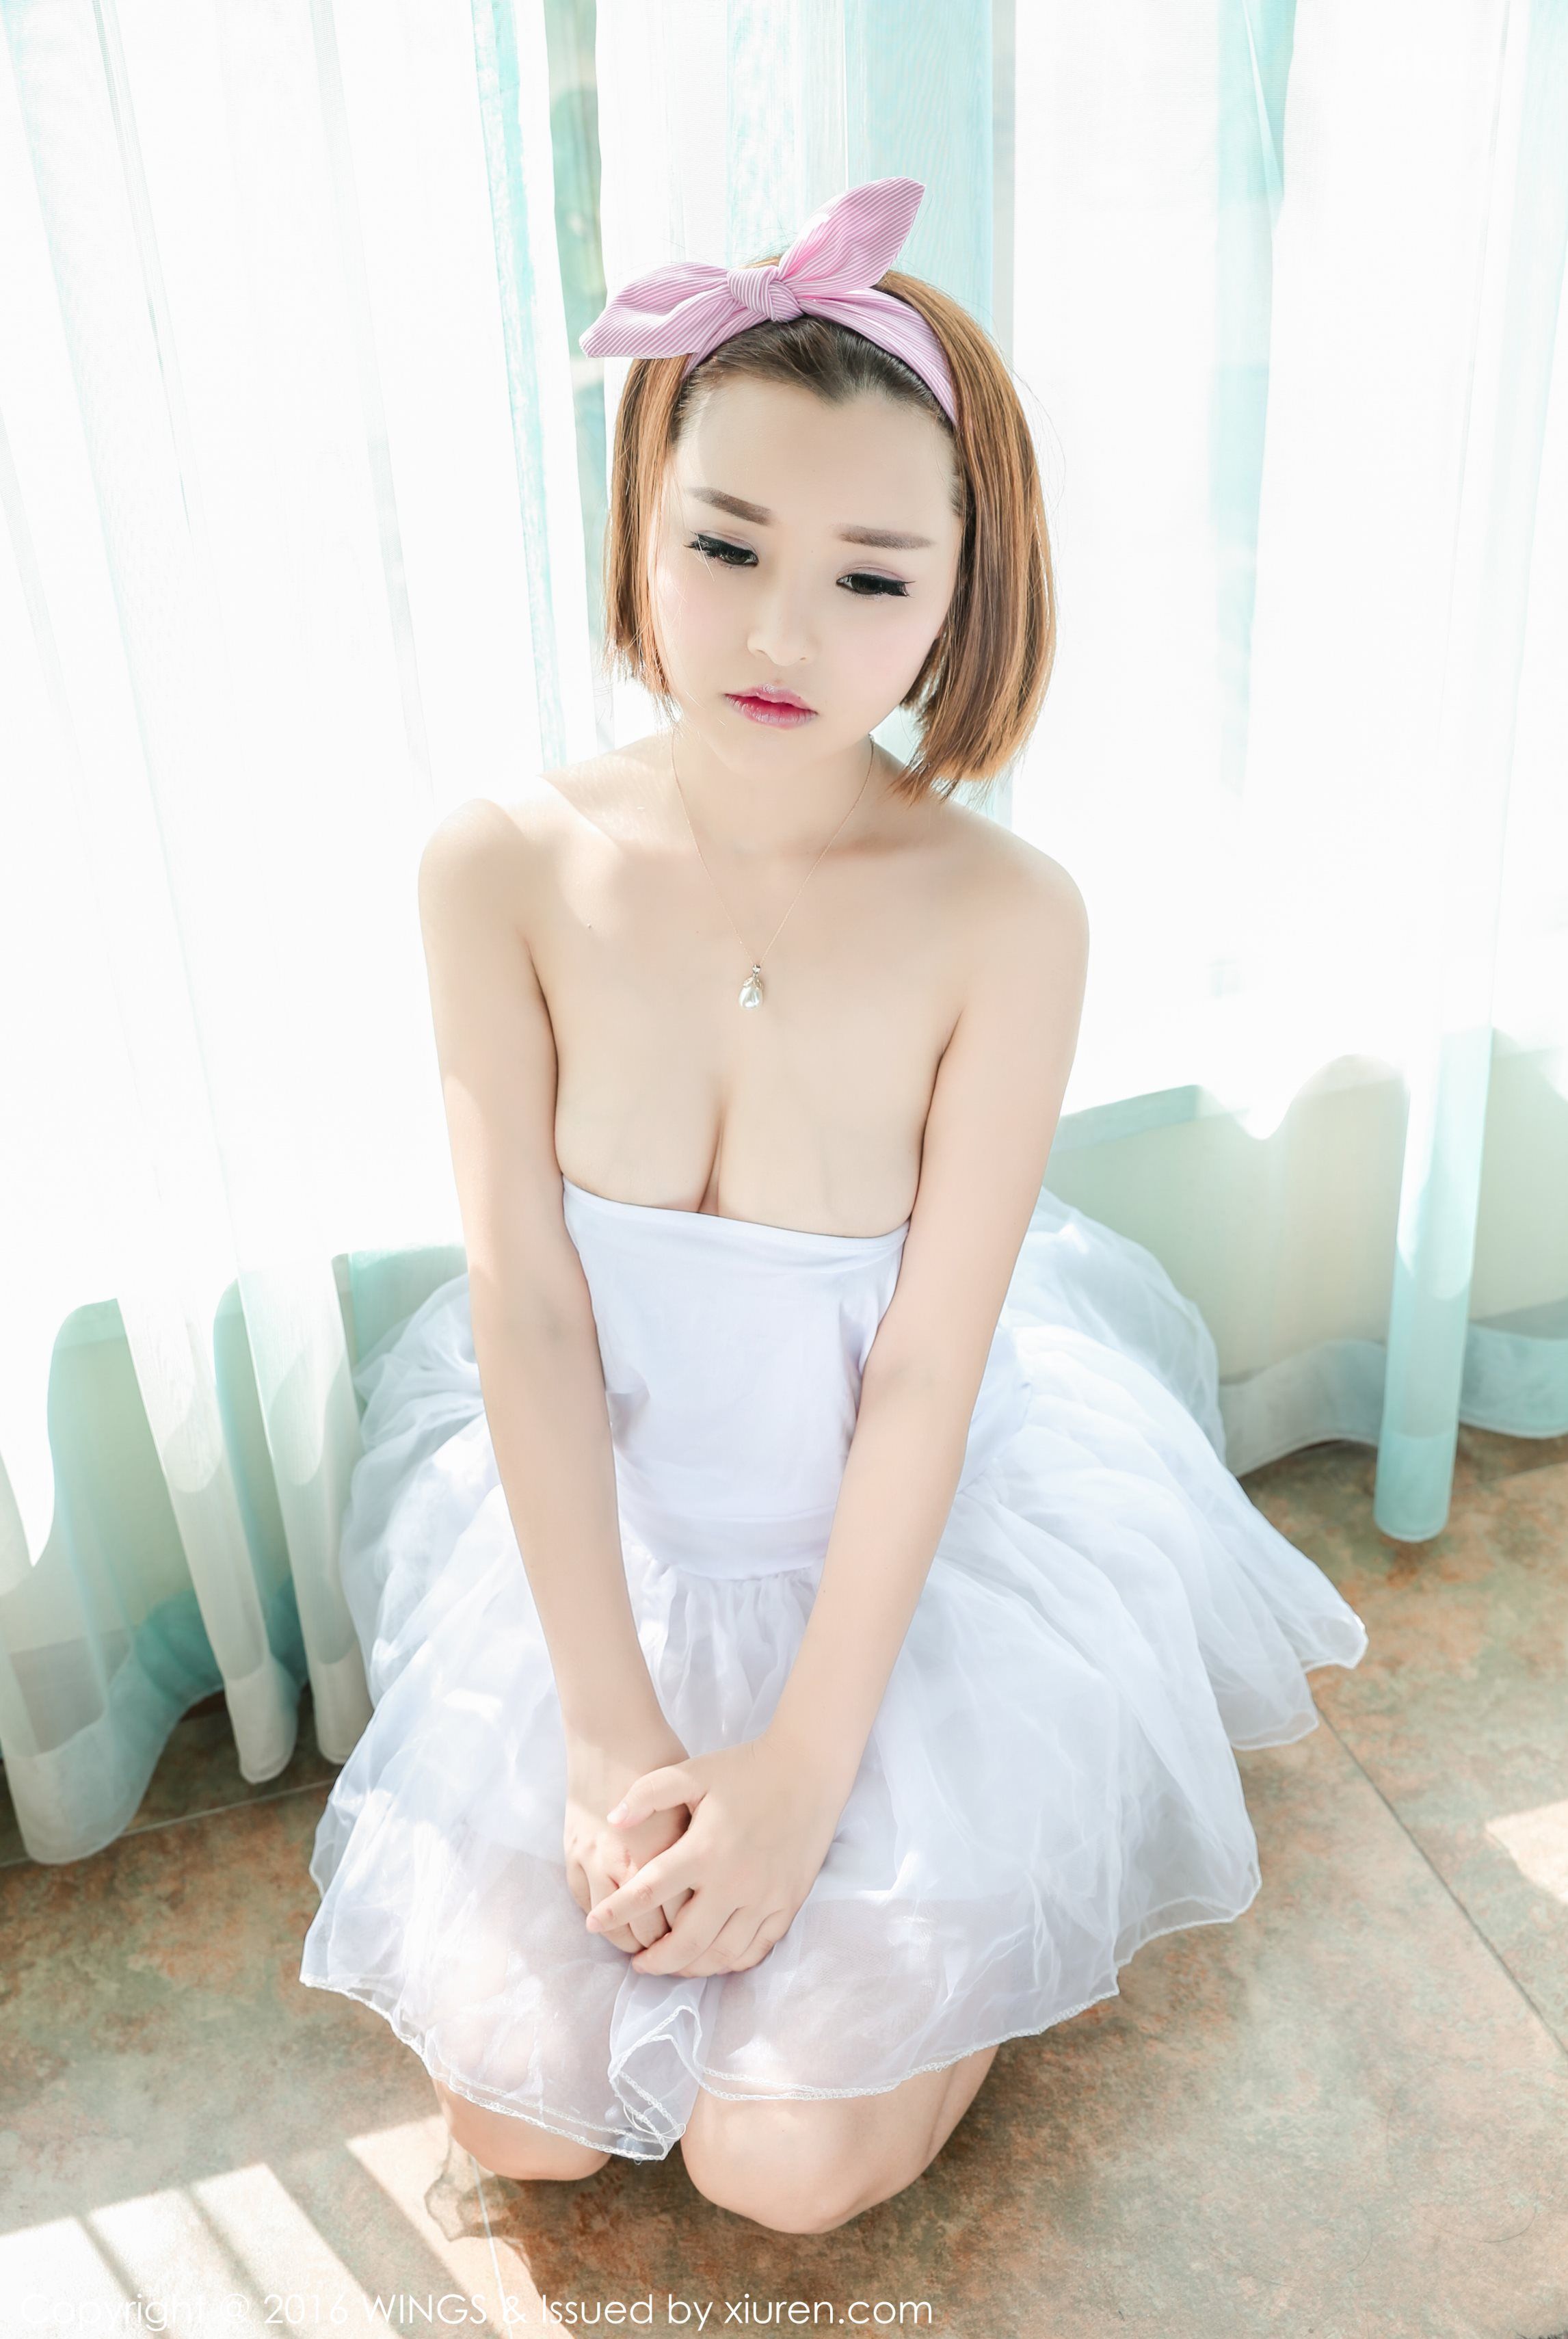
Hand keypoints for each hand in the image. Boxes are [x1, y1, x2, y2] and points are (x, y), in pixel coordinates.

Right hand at [563, 1724, 692, 1956]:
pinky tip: (621, 1919)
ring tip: (655, 1942)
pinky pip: (584, 1904)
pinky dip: (604, 1918)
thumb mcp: (690, 1803)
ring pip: (613, 1929)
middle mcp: (620, 1867)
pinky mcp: (572, 1856)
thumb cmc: (658, 1762)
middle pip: (646, 1934)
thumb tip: (712, 1891)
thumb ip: (698, 1853)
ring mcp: (591, 1863)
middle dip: (667, 1950)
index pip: (680, 1922)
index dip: (697, 1937)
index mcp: (657, 1857)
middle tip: (684, 1950)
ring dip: (633, 1940)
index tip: (708, 1938)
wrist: (612, 1733)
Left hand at [583, 1734, 854, 1978]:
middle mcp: (733, 1881)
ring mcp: (764, 1897)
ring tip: (671, 1963)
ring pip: (721, 1954)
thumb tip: (613, 1820)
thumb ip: (649, 1793)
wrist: (808, 1769)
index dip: (616, 1912)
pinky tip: (713, 1958)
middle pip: (685, 1942)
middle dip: (655, 1960)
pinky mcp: (787, 1903)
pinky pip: (756, 1949)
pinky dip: (730, 1962)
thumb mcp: (693, 1771)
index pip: (648, 1893)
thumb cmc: (746, 1769)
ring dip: (691, 1967)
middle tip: (637, 1962)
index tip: (593, 1925)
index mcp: (704, 1850)